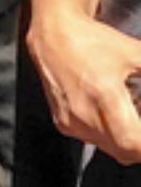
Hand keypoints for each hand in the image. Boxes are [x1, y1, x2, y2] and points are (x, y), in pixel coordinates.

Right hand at [27, 10, 140, 163]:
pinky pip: (94, 141)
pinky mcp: (62, 123)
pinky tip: (113, 115)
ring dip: (128, 142)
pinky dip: (110, 136)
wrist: (53, 35)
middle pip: (125, 152)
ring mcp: (71, 120)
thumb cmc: (94, 41)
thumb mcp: (135, 53)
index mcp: (104, 93)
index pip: (133, 142)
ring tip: (131, 115)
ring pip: (110, 150)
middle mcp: (83, 111)